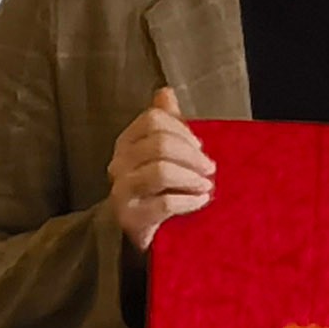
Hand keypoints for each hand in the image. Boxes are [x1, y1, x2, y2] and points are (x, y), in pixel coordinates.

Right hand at [108, 86, 213, 251]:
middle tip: (211, 168)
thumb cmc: (159, 190)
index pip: (153, 120)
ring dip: (191, 178)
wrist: (145, 234)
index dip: (182, 129)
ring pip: (160, 172)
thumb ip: (166, 124)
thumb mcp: (164, 154)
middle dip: (192, 155)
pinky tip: (201, 201)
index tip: (201, 145)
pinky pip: (163, 204)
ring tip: (207, 186)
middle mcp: (117, 165)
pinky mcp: (130, 219)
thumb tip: (165, 92)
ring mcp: (121, 192)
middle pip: (159, 144)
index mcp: (126, 143)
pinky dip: (188, 201)